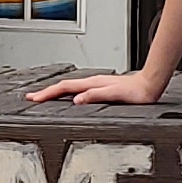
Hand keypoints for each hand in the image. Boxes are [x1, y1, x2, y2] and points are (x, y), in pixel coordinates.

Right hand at [28, 66, 163, 105]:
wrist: (150, 85)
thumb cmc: (136, 92)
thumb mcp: (115, 95)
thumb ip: (95, 96)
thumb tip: (77, 100)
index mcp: (92, 84)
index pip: (64, 88)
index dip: (48, 94)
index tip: (35, 99)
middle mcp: (92, 82)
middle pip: (63, 86)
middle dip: (46, 92)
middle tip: (32, 97)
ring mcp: (96, 84)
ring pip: (69, 87)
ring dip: (55, 92)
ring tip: (44, 96)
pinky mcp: (100, 88)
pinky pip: (78, 89)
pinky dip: (67, 93)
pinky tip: (67, 96)